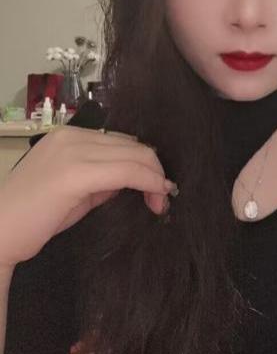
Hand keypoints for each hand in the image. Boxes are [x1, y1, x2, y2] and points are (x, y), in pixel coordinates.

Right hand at [0, 126, 176, 269]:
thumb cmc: (35, 217)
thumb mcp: (76, 189)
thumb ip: (104, 178)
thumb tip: (134, 178)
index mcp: (71, 135)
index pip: (124, 142)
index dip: (148, 163)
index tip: (160, 188)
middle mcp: (72, 136)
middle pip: (134, 145)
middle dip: (156, 171)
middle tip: (165, 198)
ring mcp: (72, 151)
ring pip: (136, 156)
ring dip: (156, 178)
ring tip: (161, 202)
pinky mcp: (75, 173)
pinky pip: (127, 172)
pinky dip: (148, 182)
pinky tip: (156, 197)